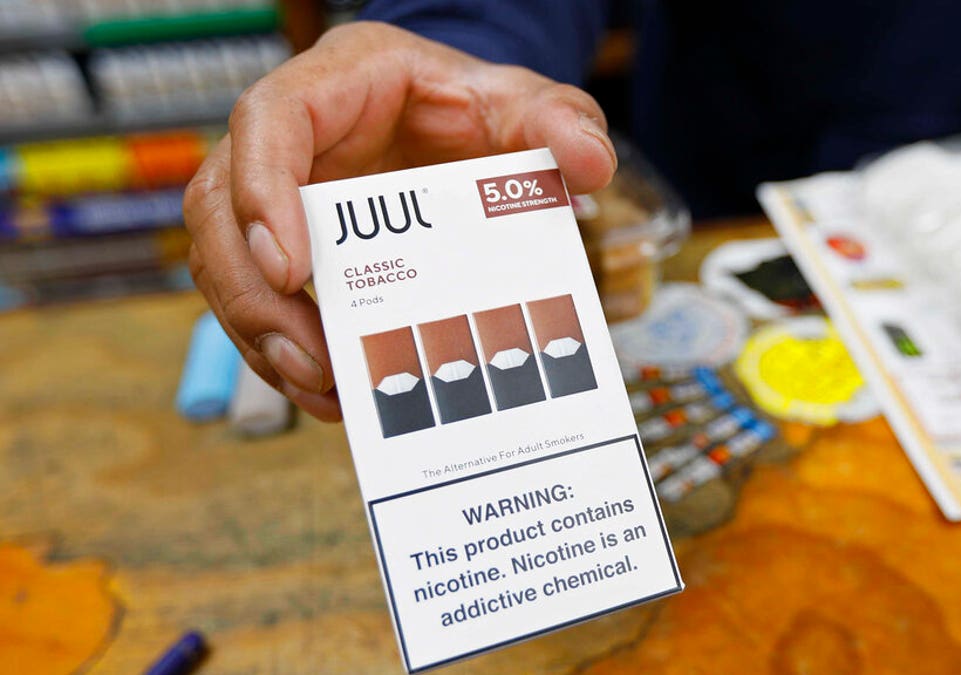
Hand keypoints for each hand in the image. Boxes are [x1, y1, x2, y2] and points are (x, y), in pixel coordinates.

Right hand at [184, 22, 615, 420]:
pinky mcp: (290, 245)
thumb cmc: (482, 109)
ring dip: (262, 333)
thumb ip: (561, 121)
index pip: (270, 120)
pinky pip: (259, 298)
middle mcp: (292, 138)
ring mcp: (280, 194)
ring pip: (226, 261)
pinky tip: (331, 394)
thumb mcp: (529, 105)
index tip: (289, 268)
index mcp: (339, 83)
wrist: (466, 133)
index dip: (262, 192)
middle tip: (309, 360)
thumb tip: (588, 163)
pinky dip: (284, 349)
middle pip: (219, 205)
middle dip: (251, 291)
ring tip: (324, 391)